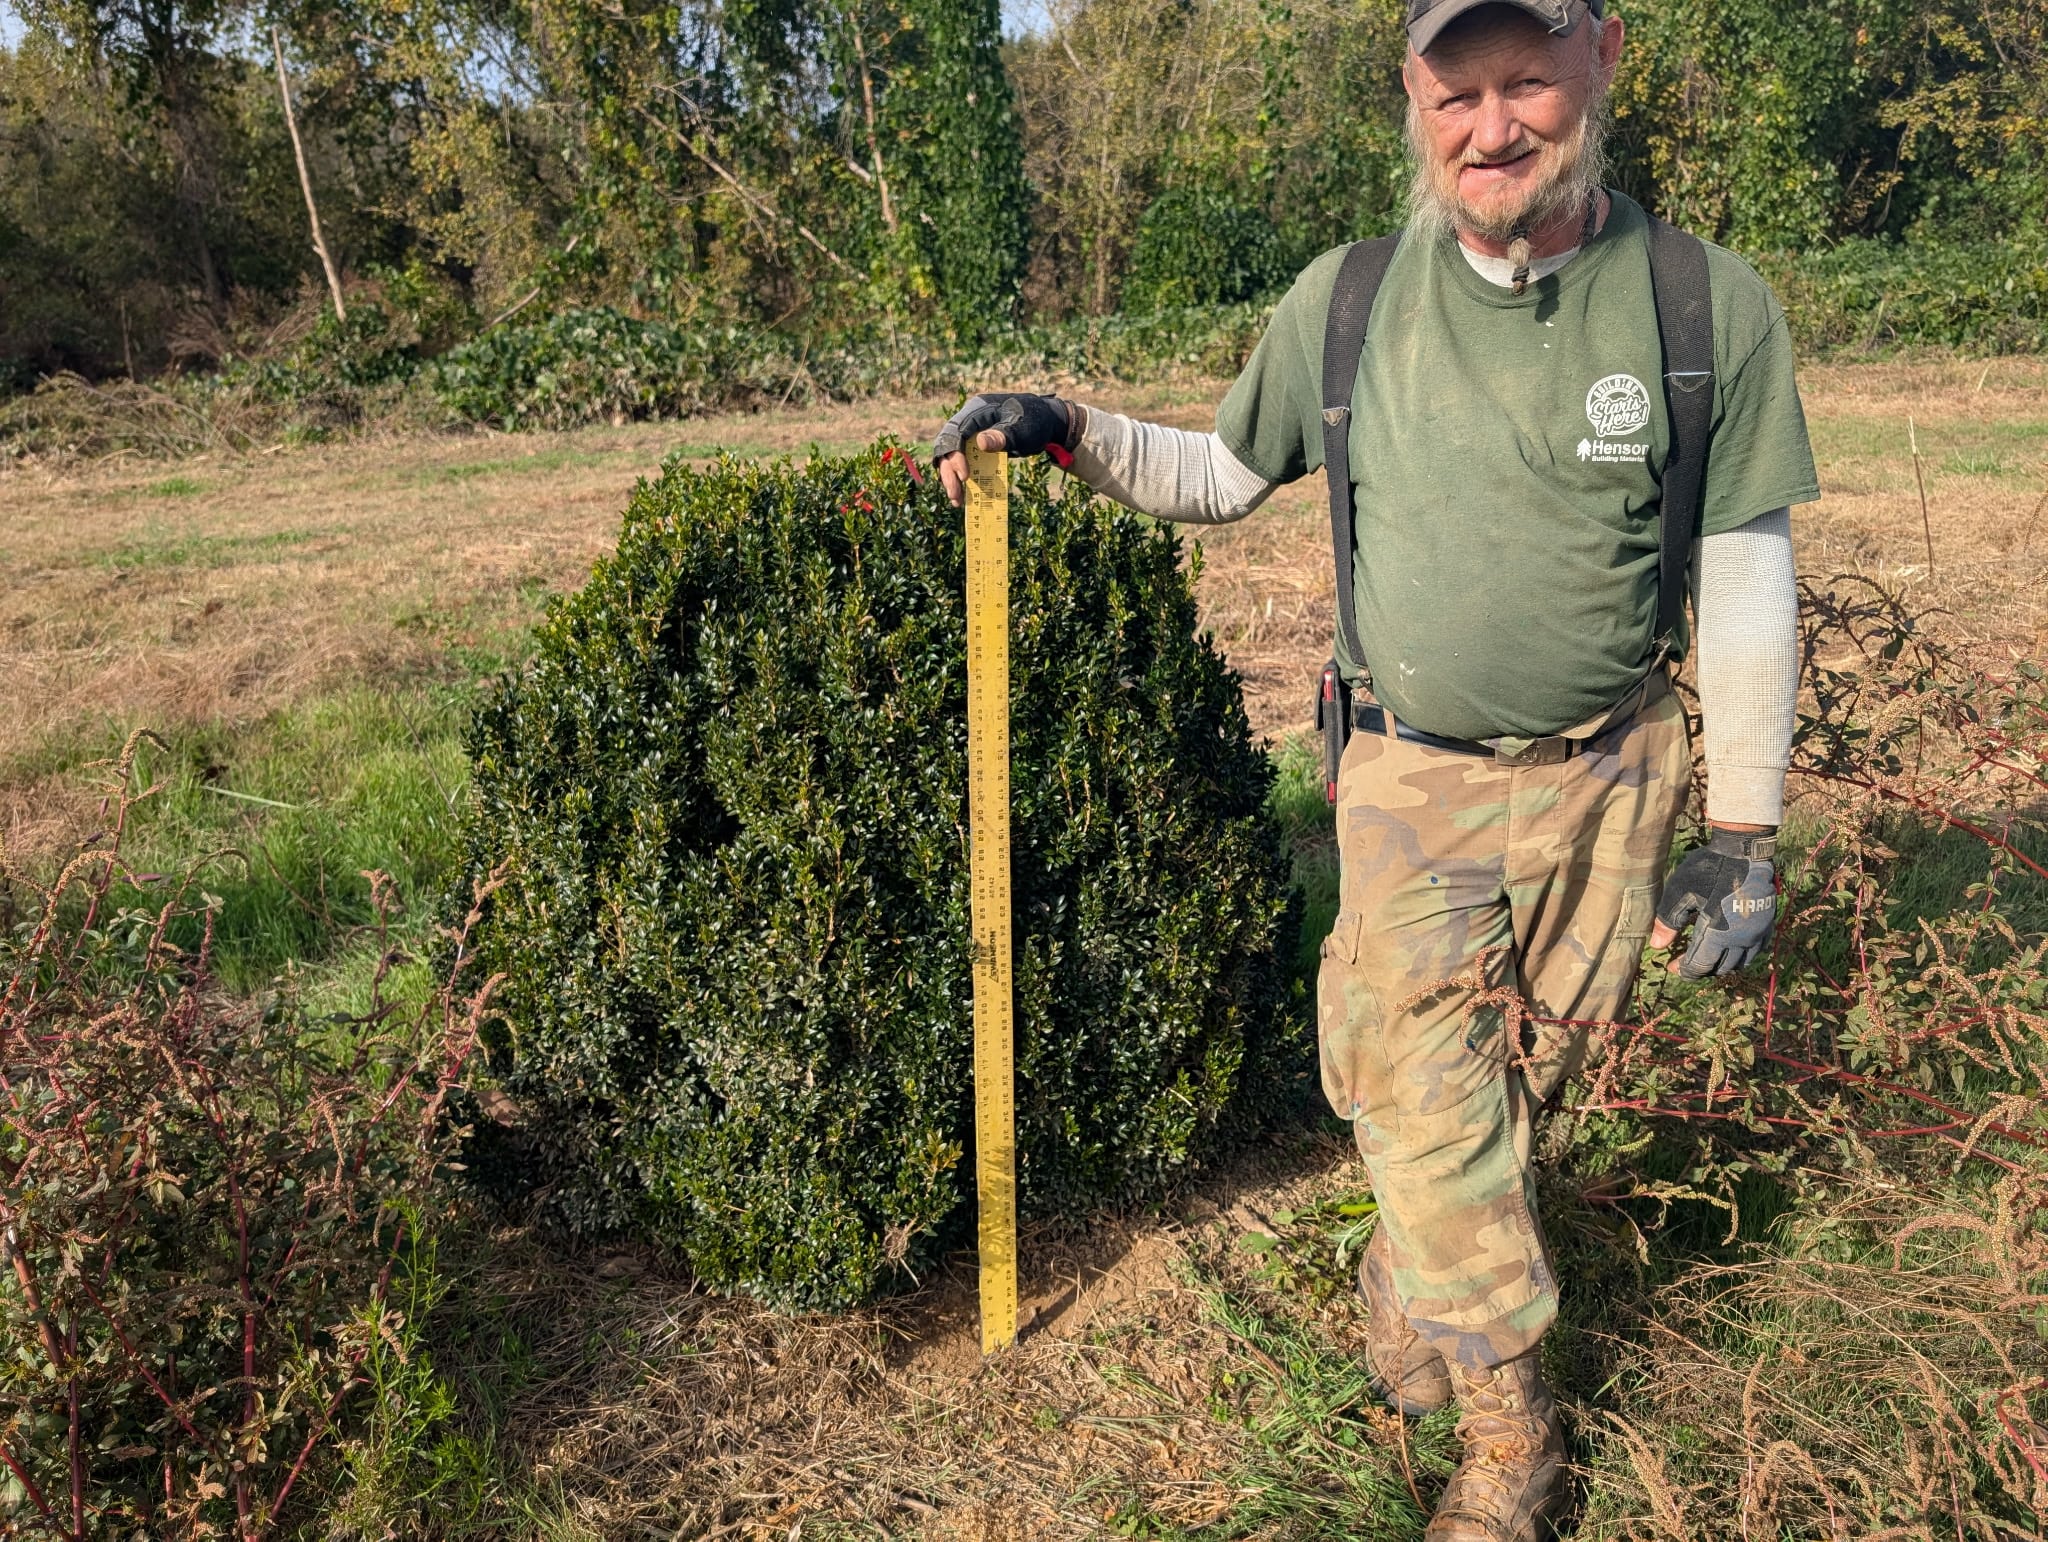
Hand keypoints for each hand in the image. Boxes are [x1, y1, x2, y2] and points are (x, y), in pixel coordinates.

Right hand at [933, 393, 1075, 505]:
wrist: (1047, 423)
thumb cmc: (1036, 421)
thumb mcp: (1022, 429)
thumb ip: (1002, 436)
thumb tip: (981, 443)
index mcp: (977, 411)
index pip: (955, 432)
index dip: (955, 454)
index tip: (965, 476)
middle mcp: (969, 421)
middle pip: (948, 445)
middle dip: (949, 471)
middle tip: (955, 495)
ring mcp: (971, 434)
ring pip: (952, 456)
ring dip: (952, 478)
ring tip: (957, 501)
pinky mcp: (976, 447)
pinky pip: (963, 462)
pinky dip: (962, 478)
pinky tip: (965, 496)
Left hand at [1650, 828, 1777, 977]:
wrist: (1744, 851)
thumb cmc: (1708, 869)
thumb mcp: (1680, 893)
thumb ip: (1668, 921)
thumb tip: (1657, 946)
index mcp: (1718, 934)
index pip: (1699, 965)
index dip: (1684, 970)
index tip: (1671, 967)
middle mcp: (1741, 939)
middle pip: (1720, 968)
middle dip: (1701, 969)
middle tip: (1686, 961)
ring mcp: (1757, 933)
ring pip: (1740, 963)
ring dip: (1721, 964)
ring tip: (1705, 956)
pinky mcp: (1767, 924)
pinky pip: (1755, 951)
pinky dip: (1740, 955)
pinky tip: (1728, 947)